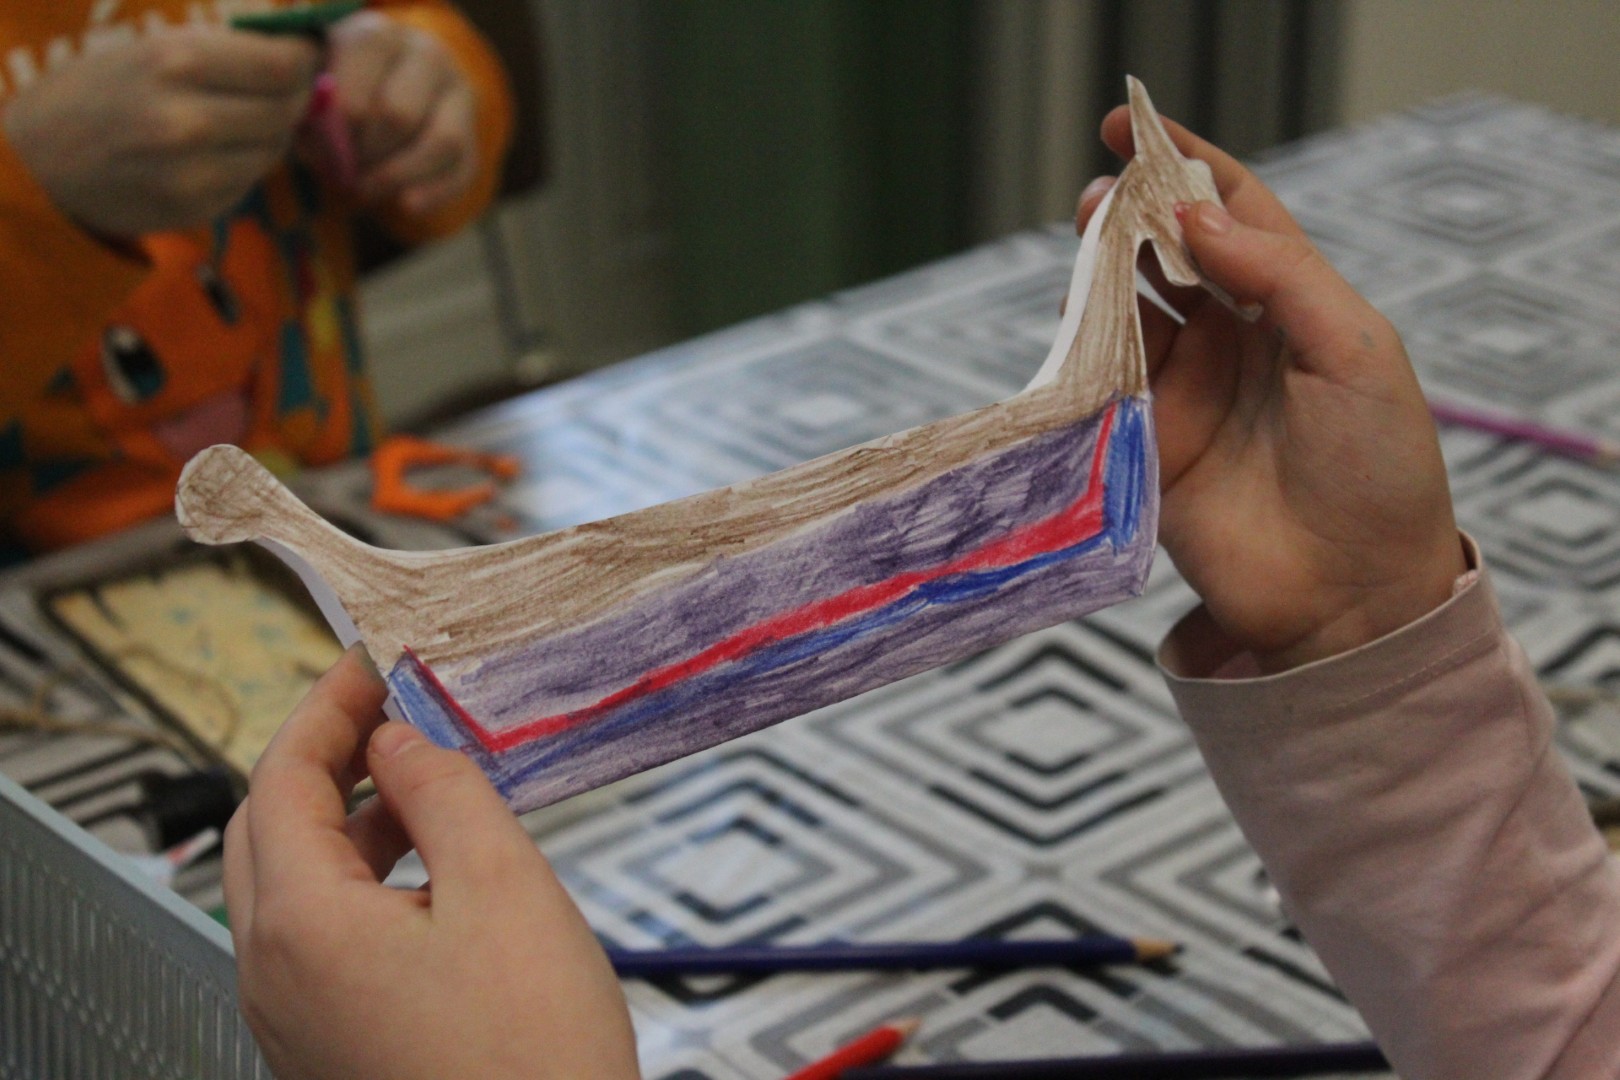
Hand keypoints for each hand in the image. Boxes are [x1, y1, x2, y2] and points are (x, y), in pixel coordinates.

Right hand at [1, 26, 316, 236]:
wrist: (36, 164)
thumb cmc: (96, 93)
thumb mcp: (149, 50)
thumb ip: (224, 52)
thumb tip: (305, 54)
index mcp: (176, 62)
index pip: (285, 64)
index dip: (304, 60)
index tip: (304, 55)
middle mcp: (189, 120)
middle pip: (287, 108)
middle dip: (292, 97)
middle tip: (278, 88)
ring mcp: (195, 173)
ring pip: (273, 149)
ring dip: (268, 133)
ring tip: (234, 118)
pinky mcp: (197, 209)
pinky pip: (248, 181)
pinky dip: (242, 164)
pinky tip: (209, 153)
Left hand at [224, 648, 639, 1079]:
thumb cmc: (533, 1054)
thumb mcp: (504, 885)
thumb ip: (443, 791)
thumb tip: (399, 739)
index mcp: (302, 926)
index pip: (281, 778)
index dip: (327, 707)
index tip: (371, 664)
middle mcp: (274, 974)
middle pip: (268, 828)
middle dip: (321, 757)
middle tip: (384, 710)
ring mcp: (295, 1017)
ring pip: (290, 884)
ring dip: (343, 816)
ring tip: (419, 778)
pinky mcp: (329, 1044)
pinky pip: (317, 936)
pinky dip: (357, 877)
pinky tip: (425, 866)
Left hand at [323, 11, 480, 215]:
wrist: (379, 86)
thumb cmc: (336, 89)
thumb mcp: (315, 89)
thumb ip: (313, 113)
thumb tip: (325, 152)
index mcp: (379, 37)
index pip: (359, 94)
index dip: (339, 137)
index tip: (321, 152)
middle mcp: (427, 56)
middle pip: (400, 115)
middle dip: (368, 156)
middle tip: (343, 175)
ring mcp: (457, 94)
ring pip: (444, 142)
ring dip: (399, 177)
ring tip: (367, 192)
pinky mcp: (473, 133)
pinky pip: (463, 169)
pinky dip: (433, 194)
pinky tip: (405, 206)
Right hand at [1078, 111, 1466, 672]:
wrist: (1349, 595)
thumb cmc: (1376, 470)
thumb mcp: (1354, 353)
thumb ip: (1280, 275)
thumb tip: (1196, 214)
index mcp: (1295, 309)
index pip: (1236, 214)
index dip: (1188, 165)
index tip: (1135, 130)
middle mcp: (1236, 340)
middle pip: (1171, 254)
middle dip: (1134, 214)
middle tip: (1099, 197)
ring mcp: (1188, 390)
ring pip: (1130, 308)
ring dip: (1102, 271)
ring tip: (1084, 245)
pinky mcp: (1148, 442)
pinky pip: (1104, 378)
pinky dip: (1082, 342)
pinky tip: (1073, 315)